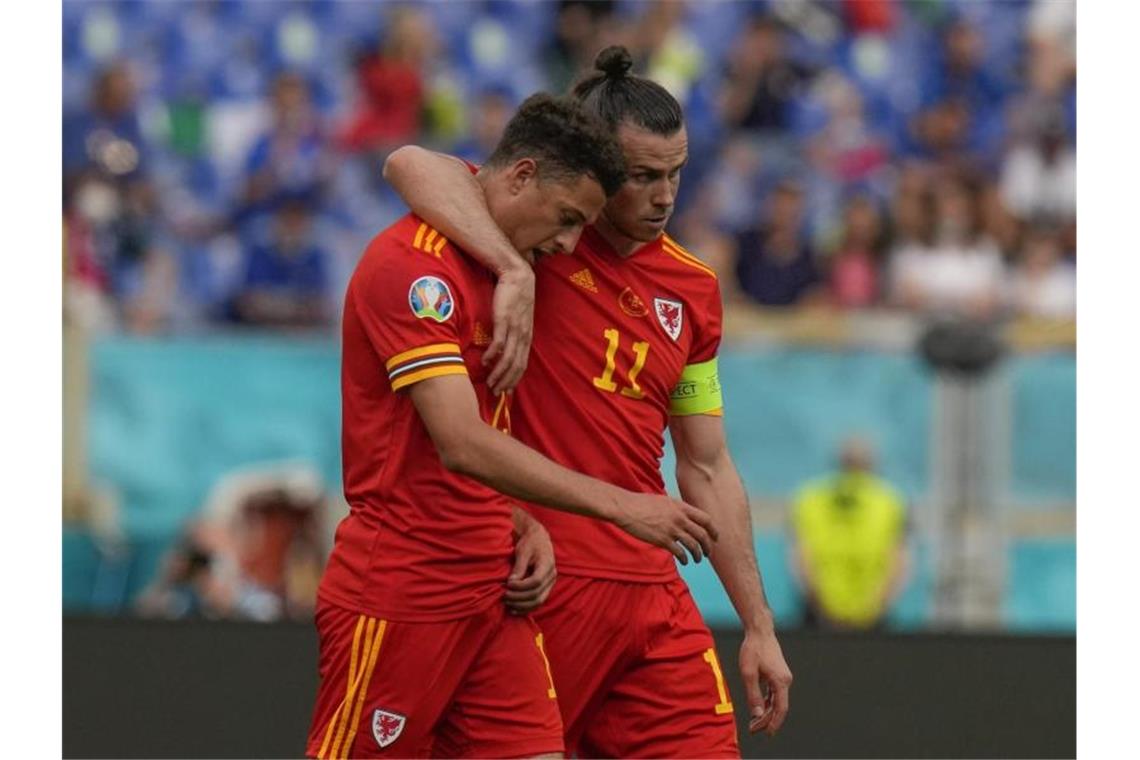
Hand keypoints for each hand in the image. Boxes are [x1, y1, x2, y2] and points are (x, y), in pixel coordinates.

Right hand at [484, 265, 534, 395]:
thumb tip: (503, 347)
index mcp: (526, 336)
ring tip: (490, 383)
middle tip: (496, 392)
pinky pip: (499, 342)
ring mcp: (514, 328)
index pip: (522, 364)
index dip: (514, 379)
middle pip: (516, 365)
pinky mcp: (504, 320)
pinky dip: (493, 355)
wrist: (517, 275)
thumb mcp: (517, 318)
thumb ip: (512, 332)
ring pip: (508, 358)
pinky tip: (485, 362)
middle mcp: (523, 335)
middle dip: (506, 381)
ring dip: (499, 373)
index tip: (506, 391)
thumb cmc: (515, 296)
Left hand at [504, 513, 556, 613]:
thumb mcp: (523, 551)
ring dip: (521, 605)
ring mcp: (550, 583)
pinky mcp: (545, 588)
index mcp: (547, 565)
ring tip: (507, 603)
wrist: (538, 539)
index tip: (507, 584)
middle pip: (537, 594)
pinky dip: (526, 608)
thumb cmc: (530, 543)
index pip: (536, 581)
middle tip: (504, 596)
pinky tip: (514, 610)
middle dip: (518, 597)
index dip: (520, 586)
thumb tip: (511, 583)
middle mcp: (551, 576)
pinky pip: (538, 602)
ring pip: (538, 601)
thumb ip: (519, 567)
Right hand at [610, 493, 718, 564]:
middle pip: (702, 534)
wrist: (626, 508)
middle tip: (708, 552)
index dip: (713, 530)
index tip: (715, 537)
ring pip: (693, 545)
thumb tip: (682, 516)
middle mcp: (679, 518)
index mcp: (681, 507)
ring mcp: (672, 529)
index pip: (705, 519)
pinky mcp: (662, 540)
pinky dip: (685, 558)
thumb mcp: (663, 501)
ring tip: (697, 559)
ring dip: (698, 554)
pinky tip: (684, 562)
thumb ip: (676, 509)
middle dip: (708, 546)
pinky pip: (680, 552)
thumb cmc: (641, 504)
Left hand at [739, 629, 791, 735]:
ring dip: (766, 712)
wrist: (759, 631)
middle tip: (753, 729)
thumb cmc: (753, 649)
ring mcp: (783, 677)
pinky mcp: (778, 674)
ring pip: (777, 700)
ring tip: (754, 722)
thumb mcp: (748, 673)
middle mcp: (785, 680)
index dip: (774, 723)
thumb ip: (753, 695)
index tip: (767, 734)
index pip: (780, 708)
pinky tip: (759, 708)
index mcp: (781, 681)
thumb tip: (757, 715)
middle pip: (779, 706)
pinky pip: (774, 693)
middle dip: (767, 720)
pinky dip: (767, 702)